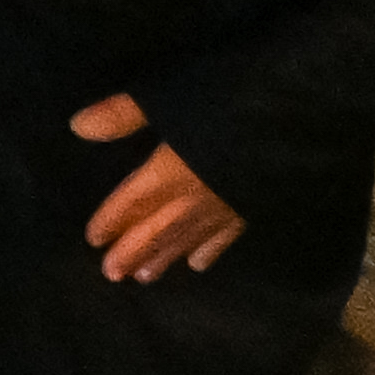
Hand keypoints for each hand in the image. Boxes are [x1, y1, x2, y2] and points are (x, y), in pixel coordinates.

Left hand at [70, 98, 244, 280]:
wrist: (297, 123)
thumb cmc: (229, 101)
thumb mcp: (167, 96)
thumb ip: (123, 114)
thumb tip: (78, 127)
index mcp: (169, 171)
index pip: (132, 202)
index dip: (111, 219)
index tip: (93, 239)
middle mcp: (195, 197)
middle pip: (157, 229)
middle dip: (132, 250)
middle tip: (112, 274)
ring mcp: (226, 207)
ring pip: (188, 238)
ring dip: (163, 256)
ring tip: (144, 277)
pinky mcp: (254, 209)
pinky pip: (226, 237)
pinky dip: (209, 250)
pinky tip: (198, 264)